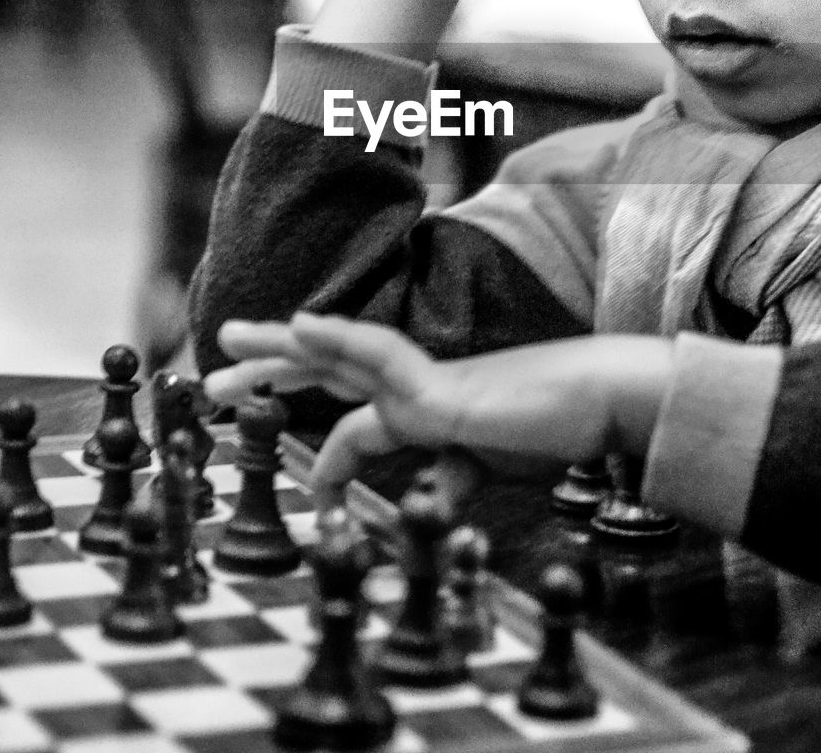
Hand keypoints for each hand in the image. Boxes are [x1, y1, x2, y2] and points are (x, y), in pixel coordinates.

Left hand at [205, 313, 671, 508]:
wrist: (607, 402)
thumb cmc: (553, 426)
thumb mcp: (487, 461)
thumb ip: (451, 470)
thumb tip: (429, 492)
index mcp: (421, 395)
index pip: (347, 389)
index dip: (302, 386)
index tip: (258, 392)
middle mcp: (417, 382)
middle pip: (327, 366)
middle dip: (271, 364)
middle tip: (213, 368)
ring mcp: (429, 384)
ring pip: (341, 357)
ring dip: (283, 349)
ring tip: (230, 343)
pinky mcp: (446, 396)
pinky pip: (385, 362)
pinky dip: (342, 341)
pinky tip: (304, 327)